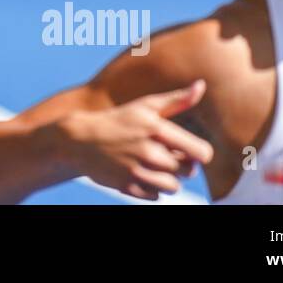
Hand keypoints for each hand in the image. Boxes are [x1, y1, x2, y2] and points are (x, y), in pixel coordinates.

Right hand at [60, 80, 213, 200]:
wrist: (80, 139)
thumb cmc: (119, 120)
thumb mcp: (146, 106)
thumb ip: (177, 99)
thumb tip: (201, 85)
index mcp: (157, 128)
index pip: (202, 153)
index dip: (200, 153)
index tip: (189, 149)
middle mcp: (149, 151)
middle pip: (188, 171)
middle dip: (180, 164)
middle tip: (163, 154)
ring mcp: (137, 171)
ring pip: (173, 187)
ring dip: (167, 179)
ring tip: (152, 165)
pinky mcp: (128, 187)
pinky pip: (156, 197)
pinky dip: (151, 188)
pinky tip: (139, 173)